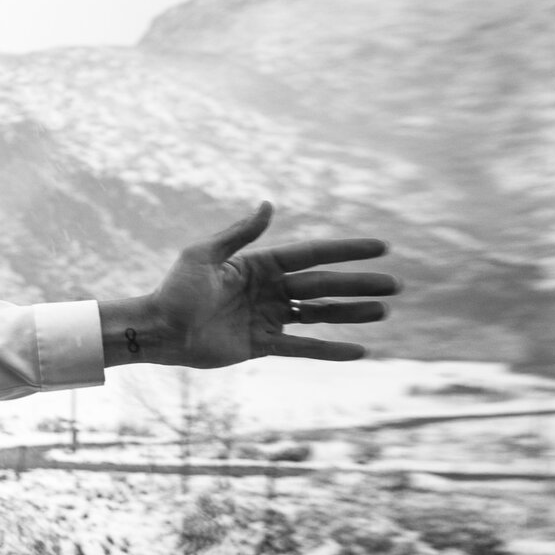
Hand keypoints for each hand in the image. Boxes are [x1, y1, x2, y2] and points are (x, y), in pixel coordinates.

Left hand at [101, 202, 398, 368]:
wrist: (158, 330)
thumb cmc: (176, 289)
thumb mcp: (204, 254)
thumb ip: (240, 233)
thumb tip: (269, 204)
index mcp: (259, 265)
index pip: (312, 255)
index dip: (346, 251)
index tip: (380, 247)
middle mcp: (269, 290)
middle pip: (324, 286)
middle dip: (360, 285)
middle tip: (397, 284)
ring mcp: (268, 318)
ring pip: (319, 315)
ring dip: (352, 314)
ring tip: (384, 311)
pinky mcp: (263, 345)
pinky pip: (303, 347)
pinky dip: (330, 349)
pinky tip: (359, 350)